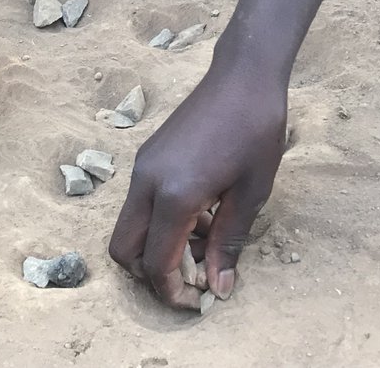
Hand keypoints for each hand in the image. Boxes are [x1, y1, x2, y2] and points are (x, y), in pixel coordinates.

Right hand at [110, 70, 286, 308]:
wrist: (243, 77)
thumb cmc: (256, 132)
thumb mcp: (250, 193)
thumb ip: (229, 243)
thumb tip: (218, 288)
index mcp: (174, 195)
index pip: (155, 262)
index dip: (172, 292)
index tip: (197, 302)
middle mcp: (147, 182)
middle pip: (123, 250)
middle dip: (150, 274)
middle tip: (191, 278)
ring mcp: (142, 166)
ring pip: (129, 226)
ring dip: (157, 246)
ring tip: (206, 240)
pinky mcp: (148, 156)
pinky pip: (140, 203)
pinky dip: (159, 222)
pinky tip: (201, 211)